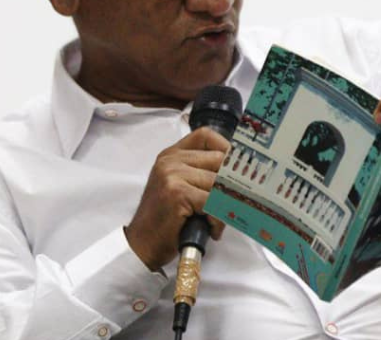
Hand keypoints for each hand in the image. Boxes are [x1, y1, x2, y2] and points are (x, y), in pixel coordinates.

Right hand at [124, 127, 228, 270]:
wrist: (141, 243)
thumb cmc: (165, 218)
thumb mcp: (178, 186)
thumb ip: (200, 173)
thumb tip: (238, 170)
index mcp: (171, 155)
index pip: (205, 136)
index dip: (226, 147)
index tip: (237, 164)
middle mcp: (170, 160)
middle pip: (218, 159)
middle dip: (230, 184)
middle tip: (232, 202)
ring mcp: (172, 175)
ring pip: (218, 183)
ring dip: (224, 206)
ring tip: (216, 221)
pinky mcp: (177, 193)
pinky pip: (213, 202)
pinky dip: (218, 219)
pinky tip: (211, 228)